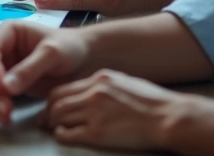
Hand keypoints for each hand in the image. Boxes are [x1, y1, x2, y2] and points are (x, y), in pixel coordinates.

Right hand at [0, 21, 90, 125]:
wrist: (84, 60)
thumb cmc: (70, 47)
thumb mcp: (53, 54)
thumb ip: (30, 69)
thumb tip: (6, 88)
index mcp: (8, 32)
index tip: (3, 88)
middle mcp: (1, 48)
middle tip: (4, 108)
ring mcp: (3, 67)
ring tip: (6, 117)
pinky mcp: (8, 84)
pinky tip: (7, 118)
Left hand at [40, 69, 188, 150]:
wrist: (169, 117)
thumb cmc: (153, 102)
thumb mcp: (126, 82)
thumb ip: (105, 85)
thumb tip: (89, 92)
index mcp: (101, 78)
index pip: (65, 87)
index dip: (53, 98)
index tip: (50, 105)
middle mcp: (94, 92)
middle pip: (57, 100)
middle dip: (47, 110)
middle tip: (44, 119)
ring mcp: (95, 112)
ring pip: (59, 115)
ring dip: (52, 123)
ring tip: (52, 128)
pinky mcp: (98, 132)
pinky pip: (69, 133)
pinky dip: (60, 134)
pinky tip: (61, 135)